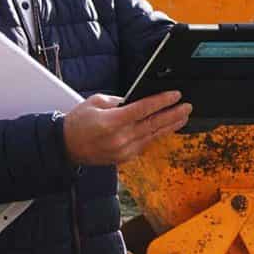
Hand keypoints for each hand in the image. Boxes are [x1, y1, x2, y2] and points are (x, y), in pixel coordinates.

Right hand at [63, 91, 191, 167]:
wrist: (65, 147)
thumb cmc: (77, 122)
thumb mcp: (94, 102)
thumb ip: (117, 101)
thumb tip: (135, 100)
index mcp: (112, 121)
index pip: (143, 109)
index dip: (161, 101)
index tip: (175, 95)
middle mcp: (120, 138)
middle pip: (153, 124)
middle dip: (173, 114)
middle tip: (187, 106)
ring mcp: (123, 150)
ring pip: (153, 136)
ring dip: (170, 126)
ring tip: (183, 117)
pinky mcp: (124, 158)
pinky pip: (145, 145)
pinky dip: (156, 135)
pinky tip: (165, 129)